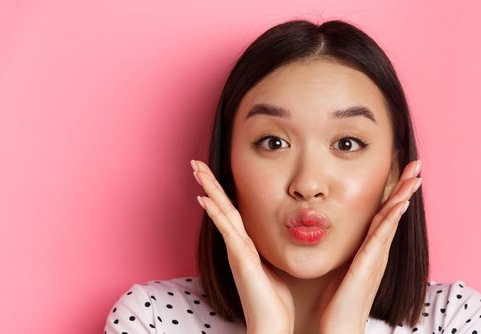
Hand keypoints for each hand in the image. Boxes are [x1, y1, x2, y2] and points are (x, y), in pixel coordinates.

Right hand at [191, 160, 293, 333]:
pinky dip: (216, 214)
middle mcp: (238, 247)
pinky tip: (206, 199)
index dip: (222, 193)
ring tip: (197, 170)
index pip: (232, 213)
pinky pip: (227, 231)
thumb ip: (272, 255)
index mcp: (247, 248)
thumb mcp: (276, 270)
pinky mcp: (240, 260)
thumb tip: (283, 241)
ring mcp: (237, 253)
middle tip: (196, 162)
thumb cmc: (276, 304)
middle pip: (221, 207)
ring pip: (221, 213)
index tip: (213, 175)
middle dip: (209, 184)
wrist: (271, 326)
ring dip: (209, 190)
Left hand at [318, 159, 421, 333]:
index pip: (383, 216)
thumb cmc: (336, 306)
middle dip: (406, 187)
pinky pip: (382, 238)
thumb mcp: (339, 271)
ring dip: (404, 196)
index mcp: (369, 252)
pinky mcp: (368, 267)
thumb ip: (341, 252)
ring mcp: (375, 259)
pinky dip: (392, 218)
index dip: (393, 193)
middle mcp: (377, 253)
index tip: (401, 171)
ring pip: (392, 220)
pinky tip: (399, 203)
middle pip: (394, 213)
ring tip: (415, 175)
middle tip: (417, 164)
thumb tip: (327, 234)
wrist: (339, 330)